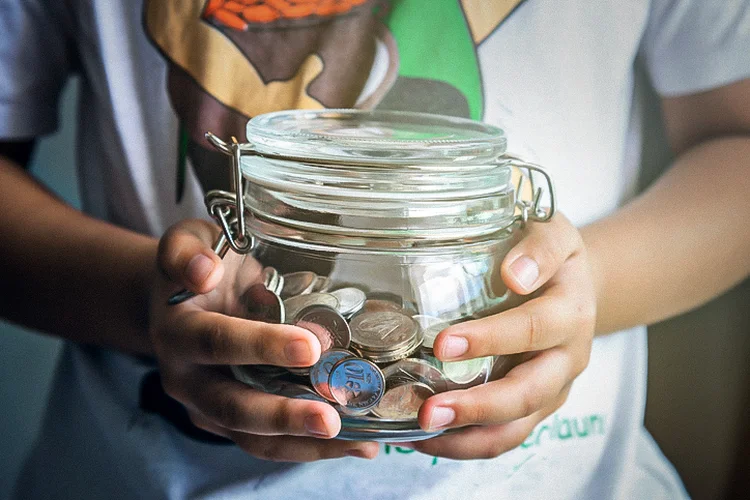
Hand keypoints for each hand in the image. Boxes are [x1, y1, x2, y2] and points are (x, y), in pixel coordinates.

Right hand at [148, 219, 378, 461]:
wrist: (181, 296)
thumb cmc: (199, 262)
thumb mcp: (189, 239)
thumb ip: (188, 251)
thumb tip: (204, 272)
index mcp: (178, 331)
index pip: (217, 342)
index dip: (260, 345)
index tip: (309, 348)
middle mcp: (186, 377)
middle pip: (232, 405)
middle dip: (282, 415)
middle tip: (331, 419)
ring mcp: (207, 405)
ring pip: (251, 438)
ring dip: (303, 444)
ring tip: (358, 444)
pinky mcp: (230, 422)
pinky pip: (267, 443)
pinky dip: (308, 447)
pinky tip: (357, 444)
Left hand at [411, 213, 596, 458]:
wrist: (576, 285)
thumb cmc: (552, 256)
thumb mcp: (555, 234)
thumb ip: (539, 247)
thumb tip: (515, 273)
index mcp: (570, 313)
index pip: (532, 329)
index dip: (490, 339)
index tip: (445, 342)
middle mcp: (566, 358)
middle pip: (528, 392)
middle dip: (478, 406)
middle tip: (428, 410)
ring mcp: (553, 387)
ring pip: (517, 426)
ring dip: (470, 436)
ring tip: (421, 433)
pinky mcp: (536, 406)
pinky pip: (507, 436)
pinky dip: (469, 444)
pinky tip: (428, 438)